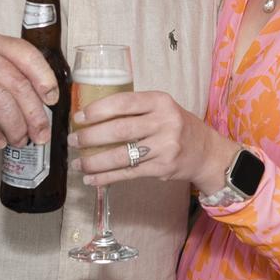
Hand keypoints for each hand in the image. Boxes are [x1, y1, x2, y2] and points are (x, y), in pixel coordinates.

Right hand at [0, 31, 58, 148]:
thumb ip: (15, 74)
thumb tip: (47, 102)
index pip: (27, 55)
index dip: (45, 78)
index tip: (53, 100)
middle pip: (17, 84)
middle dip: (34, 114)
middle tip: (41, 134)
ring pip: (0, 103)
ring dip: (15, 127)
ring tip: (20, 140)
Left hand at [68, 90, 239, 192]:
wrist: (206, 151)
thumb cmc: (178, 126)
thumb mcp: (162, 108)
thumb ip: (136, 109)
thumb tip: (93, 117)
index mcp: (161, 101)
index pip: (123, 102)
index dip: (98, 110)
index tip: (79, 117)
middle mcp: (165, 122)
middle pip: (120, 130)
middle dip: (91, 136)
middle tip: (72, 141)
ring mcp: (165, 147)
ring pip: (122, 155)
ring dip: (95, 161)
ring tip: (78, 163)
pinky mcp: (162, 168)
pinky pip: (128, 173)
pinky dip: (106, 177)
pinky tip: (92, 179)